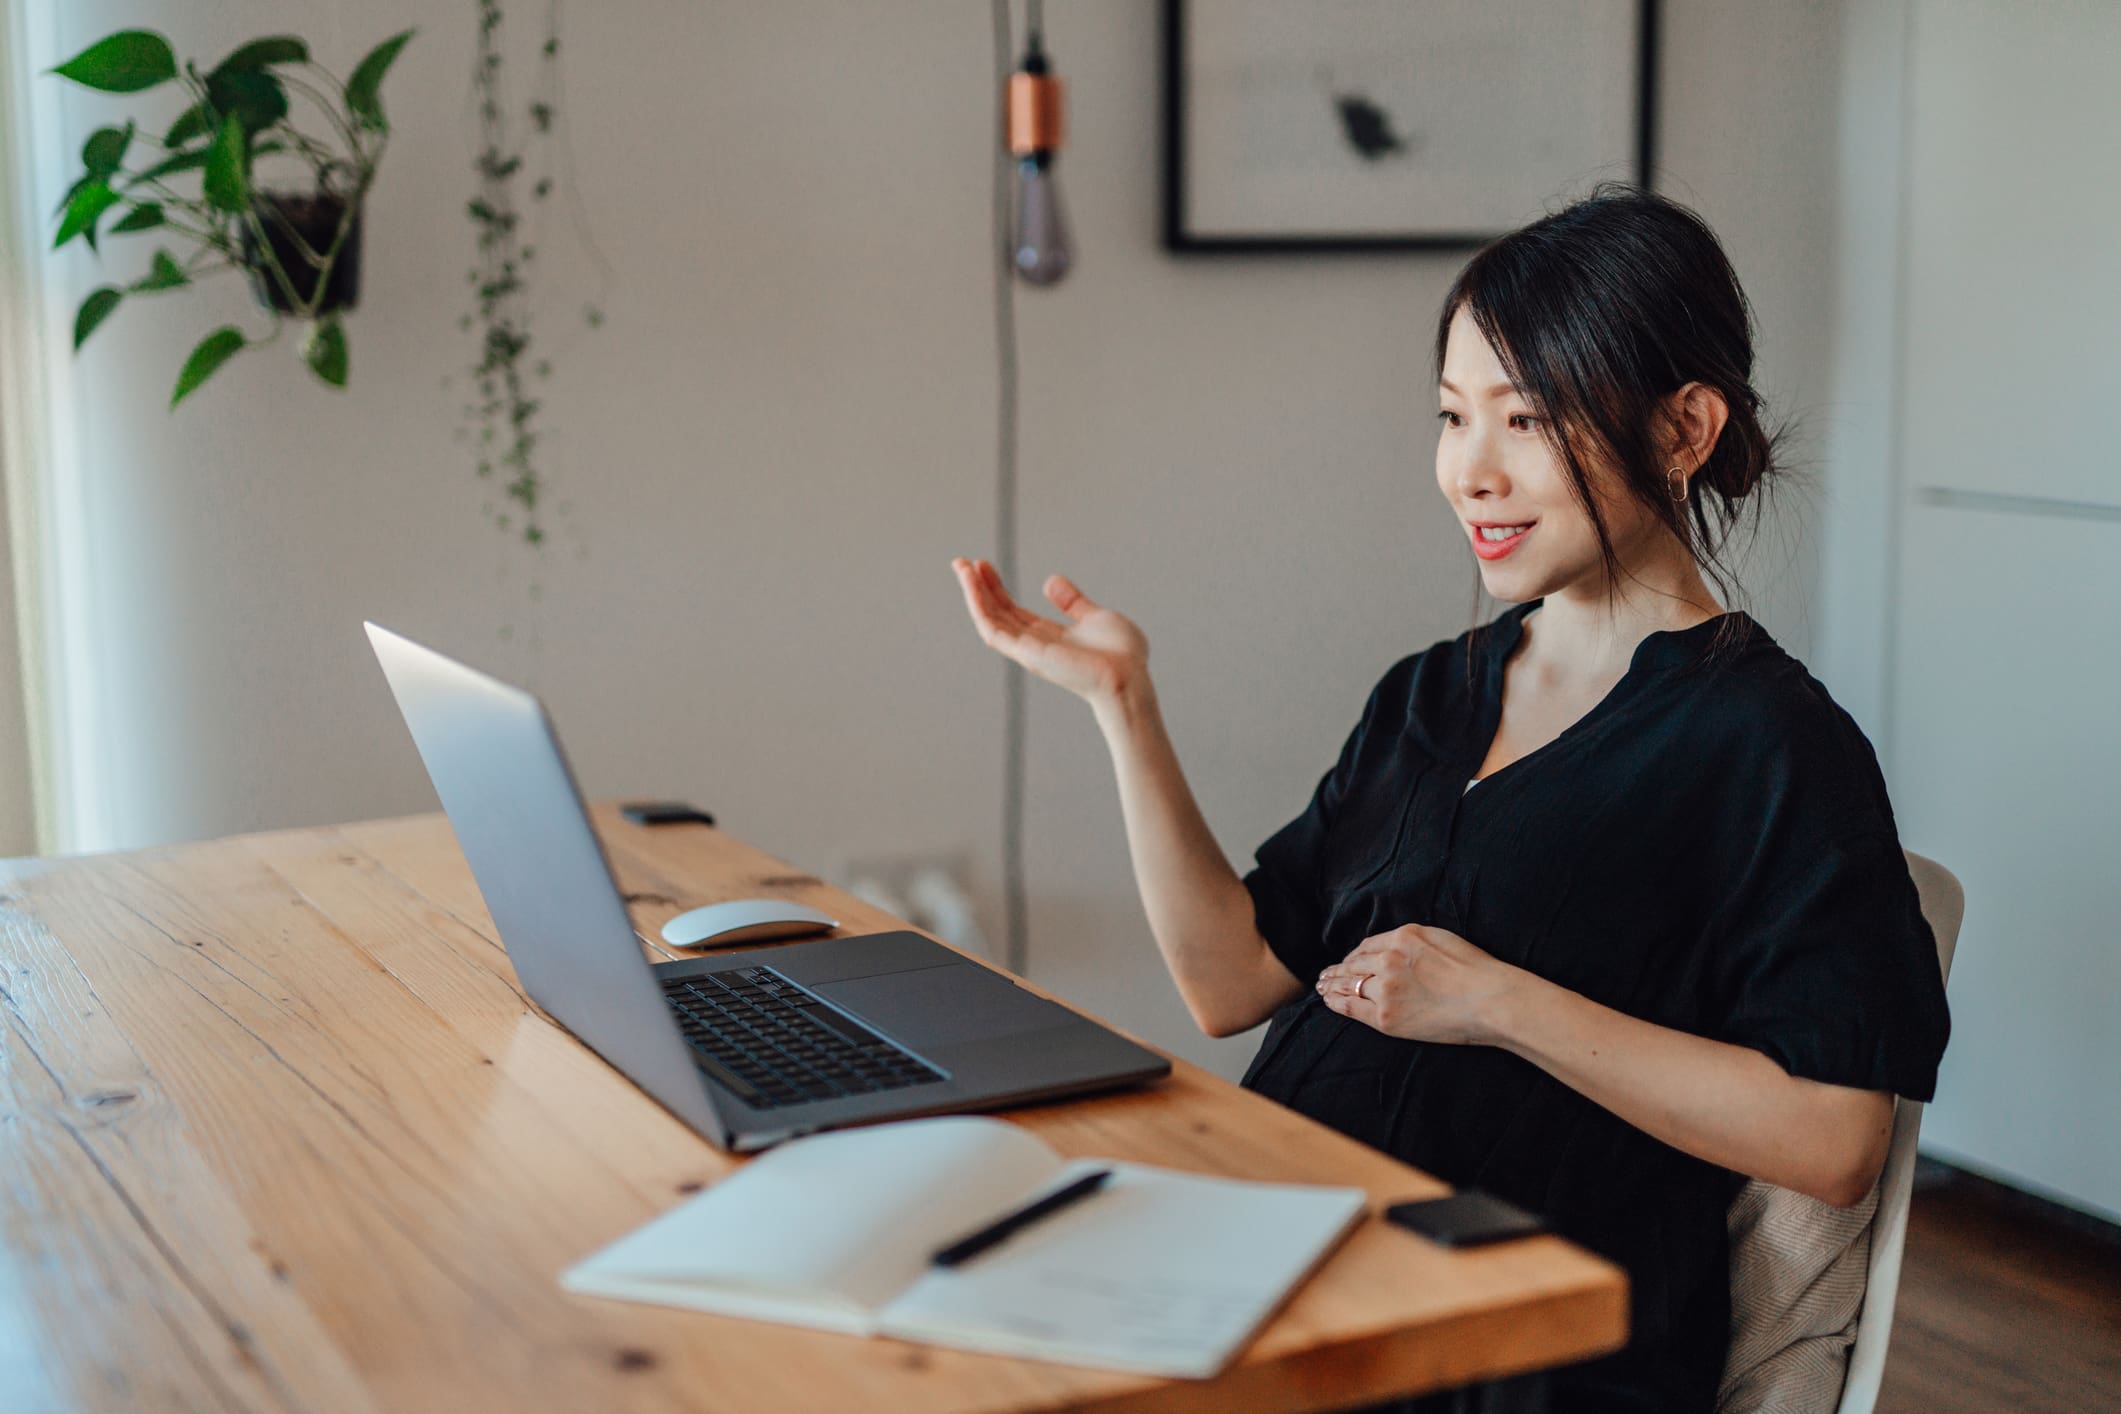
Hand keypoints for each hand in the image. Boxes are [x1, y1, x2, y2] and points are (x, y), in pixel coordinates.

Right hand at [950, 557, 1149, 706]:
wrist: (1129, 677)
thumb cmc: (1121, 656)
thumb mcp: (1096, 617)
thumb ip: (1073, 602)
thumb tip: (1050, 580)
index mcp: (1048, 637)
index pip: (1012, 611)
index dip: (995, 588)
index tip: (983, 565)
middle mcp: (1033, 645)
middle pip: (996, 614)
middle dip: (977, 588)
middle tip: (961, 563)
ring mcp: (1028, 651)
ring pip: (989, 621)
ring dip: (973, 594)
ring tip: (962, 568)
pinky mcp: (1027, 654)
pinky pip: (994, 630)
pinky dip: (980, 607)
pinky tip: (973, 585)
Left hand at [1314, 923, 1520, 1044]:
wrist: (1489, 1000)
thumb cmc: (1476, 971)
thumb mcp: (1441, 938)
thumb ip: (1413, 941)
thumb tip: (1396, 946)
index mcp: (1403, 937)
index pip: (1368, 945)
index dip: (1355, 955)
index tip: (1348, 961)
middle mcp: (1388, 959)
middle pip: (1354, 963)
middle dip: (1338, 969)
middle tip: (1326, 974)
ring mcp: (1385, 988)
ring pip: (1349, 983)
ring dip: (1332, 984)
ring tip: (1323, 987)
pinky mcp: (1386, 1016)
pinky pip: (1351, 1006)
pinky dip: (1336, 1001)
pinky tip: (1328, 1000)